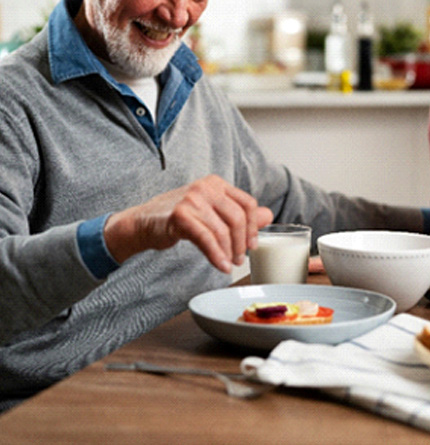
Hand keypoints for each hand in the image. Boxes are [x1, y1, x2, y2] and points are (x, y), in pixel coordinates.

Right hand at [103, 175, 273, 272]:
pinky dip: (217, 255)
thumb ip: (239, 213)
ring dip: (229, 252)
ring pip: (223, 230)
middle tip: (240, 259)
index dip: (253, 227)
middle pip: (238, 217)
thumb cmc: (179, 217)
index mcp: (217, 183)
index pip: (247, 203)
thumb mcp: (212, 211)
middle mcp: (206, 187)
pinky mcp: (180, 216)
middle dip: (242, 242)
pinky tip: (221, 266)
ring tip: (230, 264)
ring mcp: (192, 199)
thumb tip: (269, 215)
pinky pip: (207, 239)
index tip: (252, 245)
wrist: (143, 222)